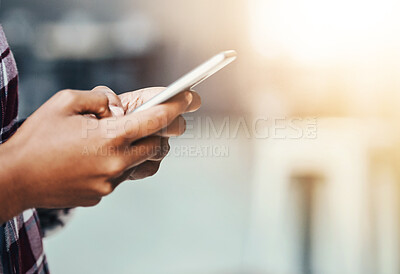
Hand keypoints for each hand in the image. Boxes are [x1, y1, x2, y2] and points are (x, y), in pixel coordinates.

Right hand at [0, 86, 193, 221]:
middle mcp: (116, 162)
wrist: (15, 178)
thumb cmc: (38, 138)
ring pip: (148, 163)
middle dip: (166, 130)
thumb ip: (100, 98)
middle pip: (160, 144)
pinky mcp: (103, 193)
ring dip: (149, 149)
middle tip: (165, 119)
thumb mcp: (66, 102)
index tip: (191, 98)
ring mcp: (110, 181)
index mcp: (110, 136)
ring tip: (136, 137)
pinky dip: (126, 163)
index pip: (156, 119)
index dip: (177, 106)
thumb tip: (119, 107)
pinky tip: (111, 155)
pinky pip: (126, 176)